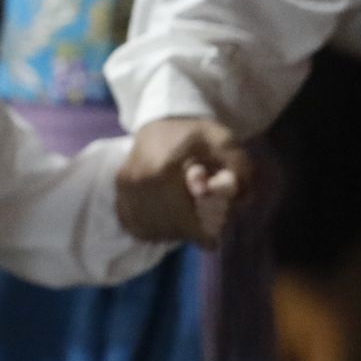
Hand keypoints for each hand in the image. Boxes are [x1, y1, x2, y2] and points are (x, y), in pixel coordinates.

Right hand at [116, 117, 250, 245]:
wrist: (163, 118)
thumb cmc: (196, 133)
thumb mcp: (226, 143)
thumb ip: (240, 170)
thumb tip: (241, 200)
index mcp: (163, 171)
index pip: (181, 218)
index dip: (199, 235)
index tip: (213, 242)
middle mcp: (138, 181)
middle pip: (165, 225)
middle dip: (186, 234)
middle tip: (201, 234)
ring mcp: (125, 185)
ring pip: (147, 226)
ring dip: (167, 232)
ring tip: (184, 227)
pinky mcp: (119, 188)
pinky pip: (132, 220)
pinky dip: (148, 227)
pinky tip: (163, 224)